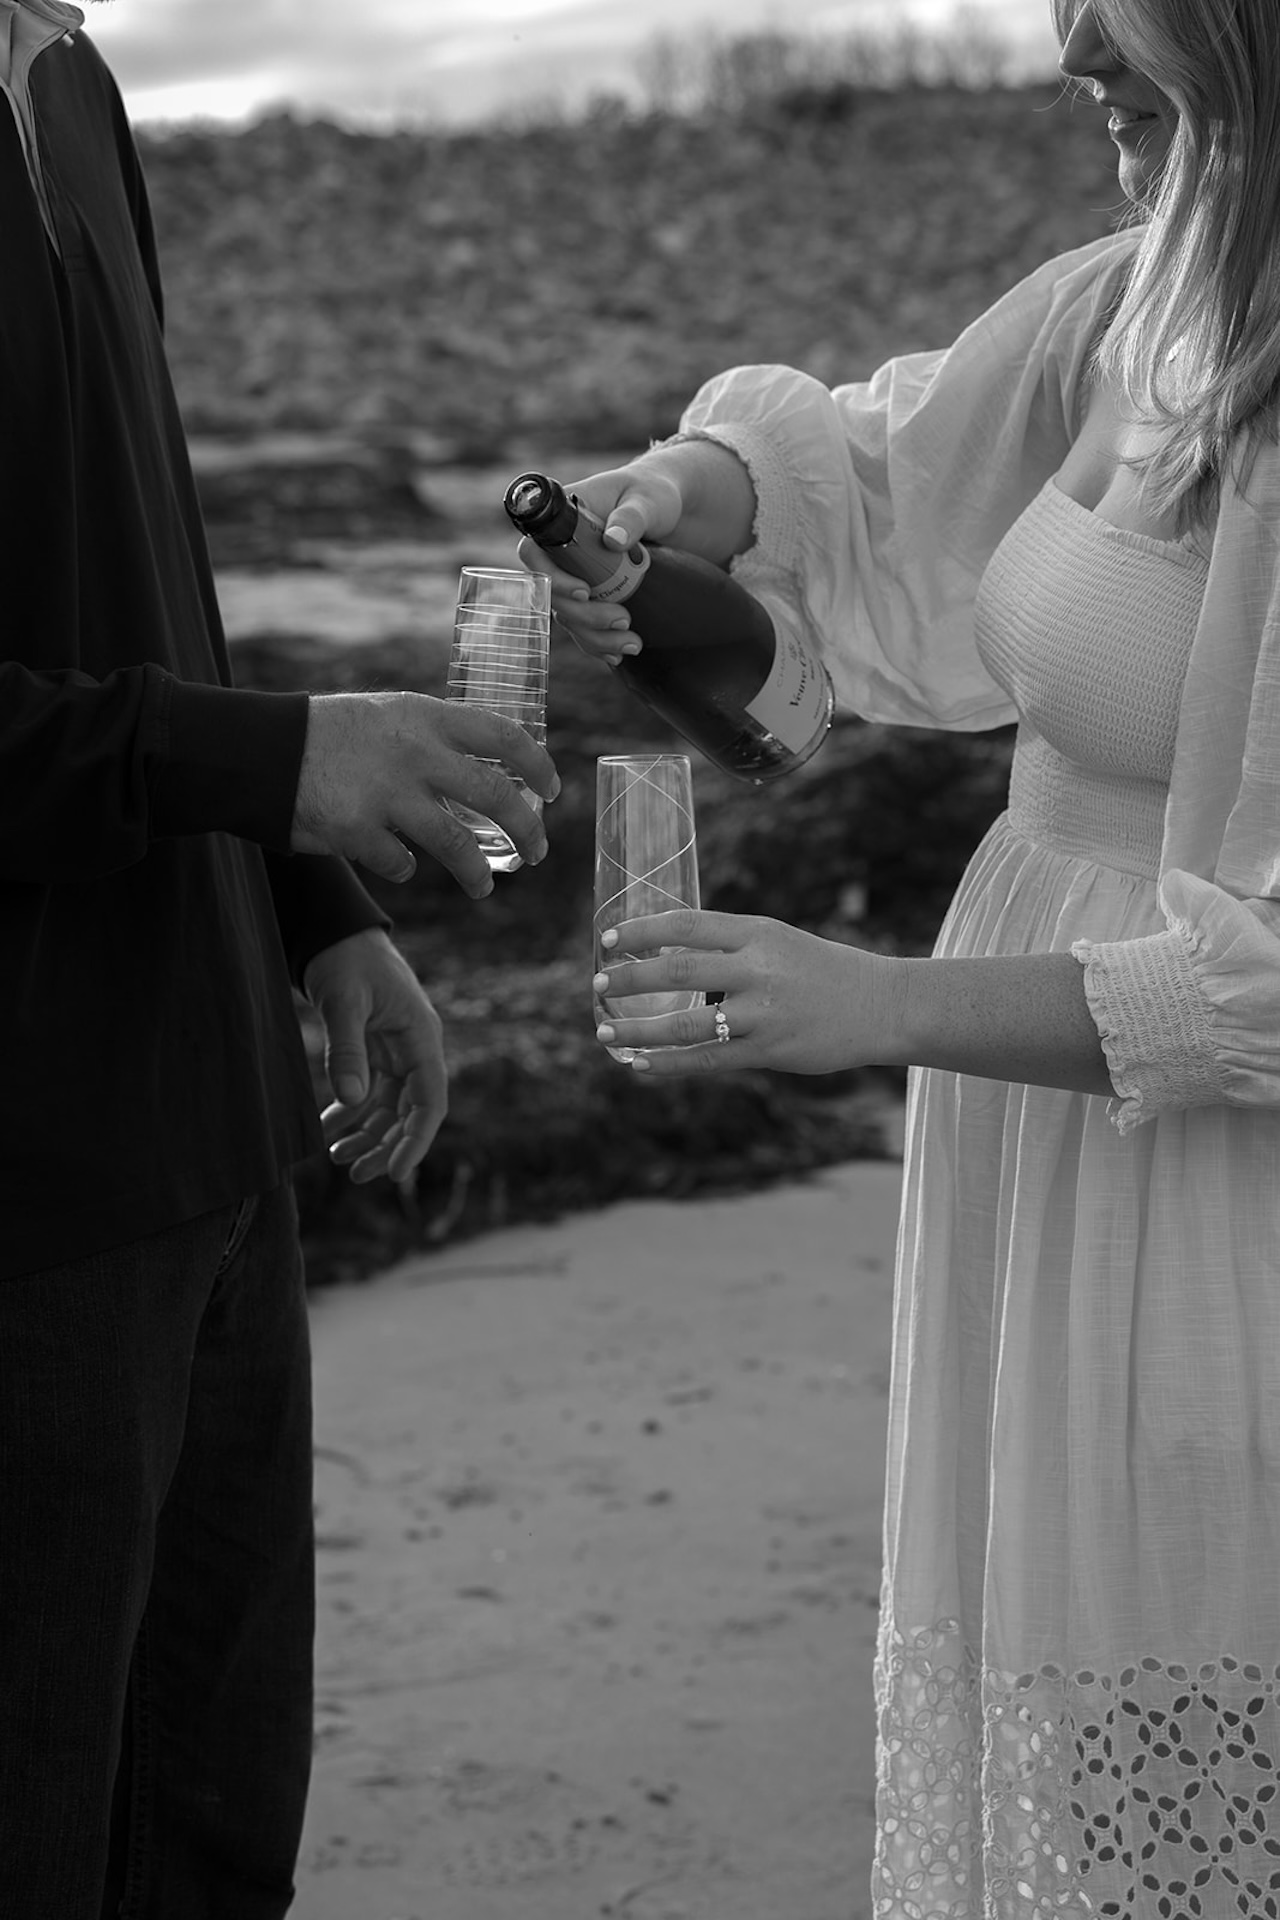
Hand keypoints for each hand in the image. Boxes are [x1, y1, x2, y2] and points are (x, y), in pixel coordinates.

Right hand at [291, 691, 559, 894]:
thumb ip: (436, 739)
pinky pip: (401, 864)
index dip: (538, 765)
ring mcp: (386, 794)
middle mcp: (414, 753)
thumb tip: (490, 769)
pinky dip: (405, 868)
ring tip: (484, 887)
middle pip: (496, 796)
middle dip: (528, 830)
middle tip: (538, 852)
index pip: (504, 735)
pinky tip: (401, 864)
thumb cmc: (331, 735)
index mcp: (426, 718)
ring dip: (478, 873)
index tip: (553, 790)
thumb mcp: (390, 716)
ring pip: (458, 845)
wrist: (261, 750)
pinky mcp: (357, 831)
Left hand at [303, 928, 447, 1183]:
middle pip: (410, 1112)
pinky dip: (350, 1112)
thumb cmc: (345, 958)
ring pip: (390, 1107)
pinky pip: (369, 1091)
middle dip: (386, 1146)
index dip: (415, 1141)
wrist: (334, 929)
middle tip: (354, 1175)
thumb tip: (350, 1102)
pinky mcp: (376, 1048)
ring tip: (337, 1158)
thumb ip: (346, 1051)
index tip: (393, 1174)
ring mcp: (396, 1050)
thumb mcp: (344, 1001)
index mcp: (421, 1037)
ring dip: (367, 1134)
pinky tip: (326, 1129)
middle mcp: (415, 1048)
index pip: (430, 1102)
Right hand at [515, 461, 684, 664]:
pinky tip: (618, 654)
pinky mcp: (592, 595)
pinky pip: (584, 626)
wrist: (672, 511)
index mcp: (563, 520)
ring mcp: (574, 575)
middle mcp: (561, 552)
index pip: (534, 552)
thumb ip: (632, 516)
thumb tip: (614, 540)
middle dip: (584, 615)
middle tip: (623, 620)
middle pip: (551, 594)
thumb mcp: (647, 499)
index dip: (551, 578)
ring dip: (596, 637)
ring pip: (568, 616)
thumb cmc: (654, 494)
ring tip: (633, 643)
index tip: (584, 591)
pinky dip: (599, 644)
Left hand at [591, 907, 902, 1076]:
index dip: (641, 930)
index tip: (606, 937)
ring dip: (639, 1030)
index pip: (688, 924)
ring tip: (605, 1031)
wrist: (882, 1005)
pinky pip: (709, 1060)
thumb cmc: (822, 970)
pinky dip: (669, 1065)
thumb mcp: (777, 940)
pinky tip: (640, 1066)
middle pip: (680, 970)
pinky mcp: (770, 1051)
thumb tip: (664, 954)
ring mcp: (764, 1014)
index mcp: (759, 932)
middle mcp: (759, 970)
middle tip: (597, 983)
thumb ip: (729, 946)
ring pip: (687, 1024)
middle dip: (630, 977)